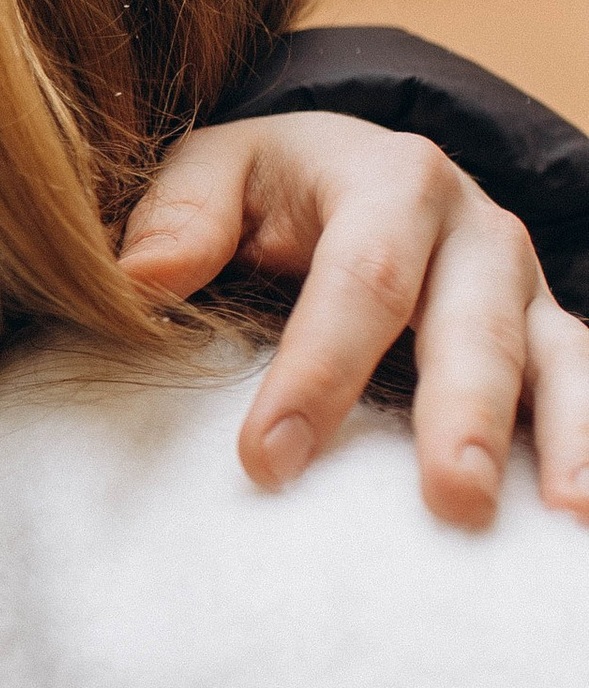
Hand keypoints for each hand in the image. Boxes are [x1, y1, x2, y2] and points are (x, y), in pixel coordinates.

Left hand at [119, 112, 588, 528]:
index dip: (320, 368)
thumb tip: (142, 275)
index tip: (269, 461)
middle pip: (474, 325)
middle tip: (451, 498)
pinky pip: (582, 385)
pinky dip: (588, 443)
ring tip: (562, 515)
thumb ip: (182, 213)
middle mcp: (473, 229)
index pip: (362, 276)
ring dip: (563, 437)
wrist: (349, 173)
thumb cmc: (270, 190)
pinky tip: (580, 516)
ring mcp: (521, 288)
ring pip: (554, 358)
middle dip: (464, 415)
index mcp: (390, 180)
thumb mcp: (217, 172)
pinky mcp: (546, 336)